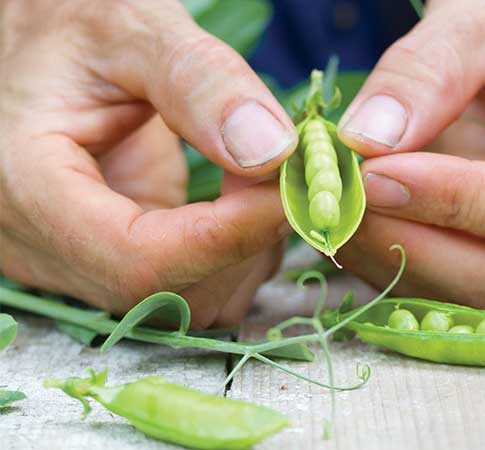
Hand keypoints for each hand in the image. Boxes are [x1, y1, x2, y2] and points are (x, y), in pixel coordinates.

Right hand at [0, 0, 296, 326]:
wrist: (45, 47)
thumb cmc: (73, 27)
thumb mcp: (132, 28)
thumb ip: (199, 81)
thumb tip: (271, 152)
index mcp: (28, 188)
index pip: (139, 260)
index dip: (228, 238)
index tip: (288, 194)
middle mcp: (43, 245)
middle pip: (167, 295)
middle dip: (242, 244)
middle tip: (280, 179)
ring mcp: (80, 260)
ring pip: (184, 306)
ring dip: (244, 256)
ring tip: (258, 186)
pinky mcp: (115, 257)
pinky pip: (187, 289)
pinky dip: (232, 258)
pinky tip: (239, 206)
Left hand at [336, 0, 484, 310]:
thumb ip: (432, 70)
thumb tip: (366, 139)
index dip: (456, 200)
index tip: (375, 175)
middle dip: (411, 244)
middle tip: (344, 198)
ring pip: (465, 298)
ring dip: (389, 261)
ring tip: (339, 207)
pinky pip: (439, 292)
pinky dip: (386, 266)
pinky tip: (355, 222)